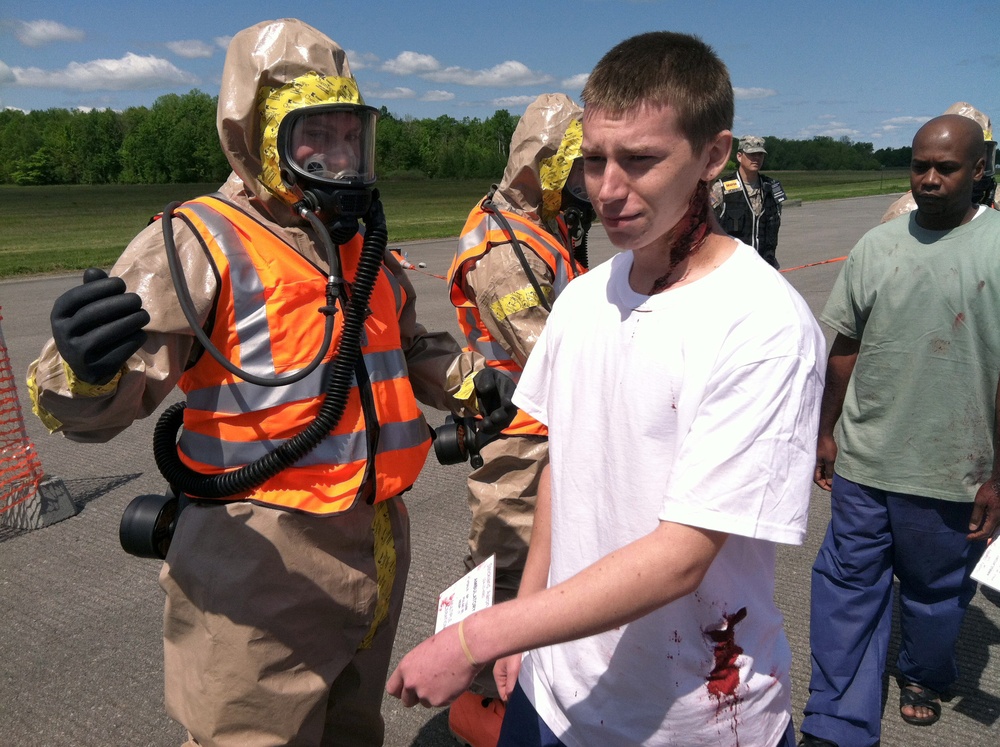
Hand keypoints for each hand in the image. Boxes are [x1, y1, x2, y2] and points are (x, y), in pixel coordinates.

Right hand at [50, 268, 149, 384]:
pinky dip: (133, 340)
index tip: (121, 284)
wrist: (86, 365)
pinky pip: (117, 351)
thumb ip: (92, 288)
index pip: (77, 297)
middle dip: (119, 304)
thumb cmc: (90, 326)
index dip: (100, 288)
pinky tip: (141, 333)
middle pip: (92, 314)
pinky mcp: (93, 368)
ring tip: (144, 315)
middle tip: (137, 300)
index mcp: (58, 314)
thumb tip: (94, 271)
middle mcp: (62, 334)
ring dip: (130, 321)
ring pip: (105, 334)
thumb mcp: (85, 307)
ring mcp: (76, 353)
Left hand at [386, 623, 482, 707]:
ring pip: (425, 702)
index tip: (406, 691)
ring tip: (444, 680)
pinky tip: (452, 682)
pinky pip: (440, 703)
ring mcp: (425, 694)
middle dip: (416, 697)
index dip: (401, 691)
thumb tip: (417, 676)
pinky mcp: (439, 701)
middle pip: (407, 701)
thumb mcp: (424, 651)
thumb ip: (416, 668)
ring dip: (433, 696)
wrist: (466, 647)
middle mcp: (411, 683)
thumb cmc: (448, 643)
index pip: (392, 688)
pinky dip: (446, 696)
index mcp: (405, 667)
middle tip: (428, 688)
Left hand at [473, 369, 516, 435]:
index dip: (511, 400)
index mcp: (510, 390)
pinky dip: (490, 429)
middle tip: (491, 418)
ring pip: (504, 423)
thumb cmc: (488, 379)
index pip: (513, 396)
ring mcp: (506, 413)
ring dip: (494, 426)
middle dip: (501, 417)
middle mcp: (511, 403)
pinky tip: (481, 427)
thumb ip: (486, 380)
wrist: (486, 387)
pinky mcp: (499, 420)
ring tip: (483, 425)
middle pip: (510, 413)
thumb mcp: (486, 375)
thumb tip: (486, 389)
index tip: (506, 403)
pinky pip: (497, 427)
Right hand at [493, 653, 521, 701]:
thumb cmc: (514, 653)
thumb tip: (509, 699)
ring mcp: (505, 670)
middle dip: (512, 695)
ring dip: (515, 688)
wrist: (516, 637)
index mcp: (498, 676)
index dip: (509, 700)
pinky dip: (517, 682)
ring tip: (524, 694)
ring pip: (509, 684)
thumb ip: (511, 684)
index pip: (502, 694)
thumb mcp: (513, 669)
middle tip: (523, 700)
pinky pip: (512, 679)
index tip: (518, 705)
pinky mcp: (510, 667)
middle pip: (505, 690)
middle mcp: (500, 674)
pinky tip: (523, 684)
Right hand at [814, 433, 837, 490]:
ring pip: (822, 472)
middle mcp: (815, 465)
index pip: (817, 480)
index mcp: (815, 466)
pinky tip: (834, 471)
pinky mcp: (821, 457)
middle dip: (826, 482)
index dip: (824, 485)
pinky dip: (828, 471)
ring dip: (827, 476)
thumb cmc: (827, 447)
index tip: (832, 489)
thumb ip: (829, 472)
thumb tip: (829, 482)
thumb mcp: (830, 461)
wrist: (825, 434)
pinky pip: (824, 467)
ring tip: (835, 479)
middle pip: (819, 477)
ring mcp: (818, 461)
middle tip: (834, 485)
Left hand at [968, 477, 999, 540]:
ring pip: (997, 531)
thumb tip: (972, 528)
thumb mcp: (980, 501)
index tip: (968, 538)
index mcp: (995, 517)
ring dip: (988, 535)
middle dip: (982, 537)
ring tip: (979, 536)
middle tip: (972, 538)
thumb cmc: (990, 490)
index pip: (985, 532)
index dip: (976, 536)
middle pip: (992, 534)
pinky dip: (993, 530)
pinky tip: (988, 529)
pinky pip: (999, 526)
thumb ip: (976, 516)